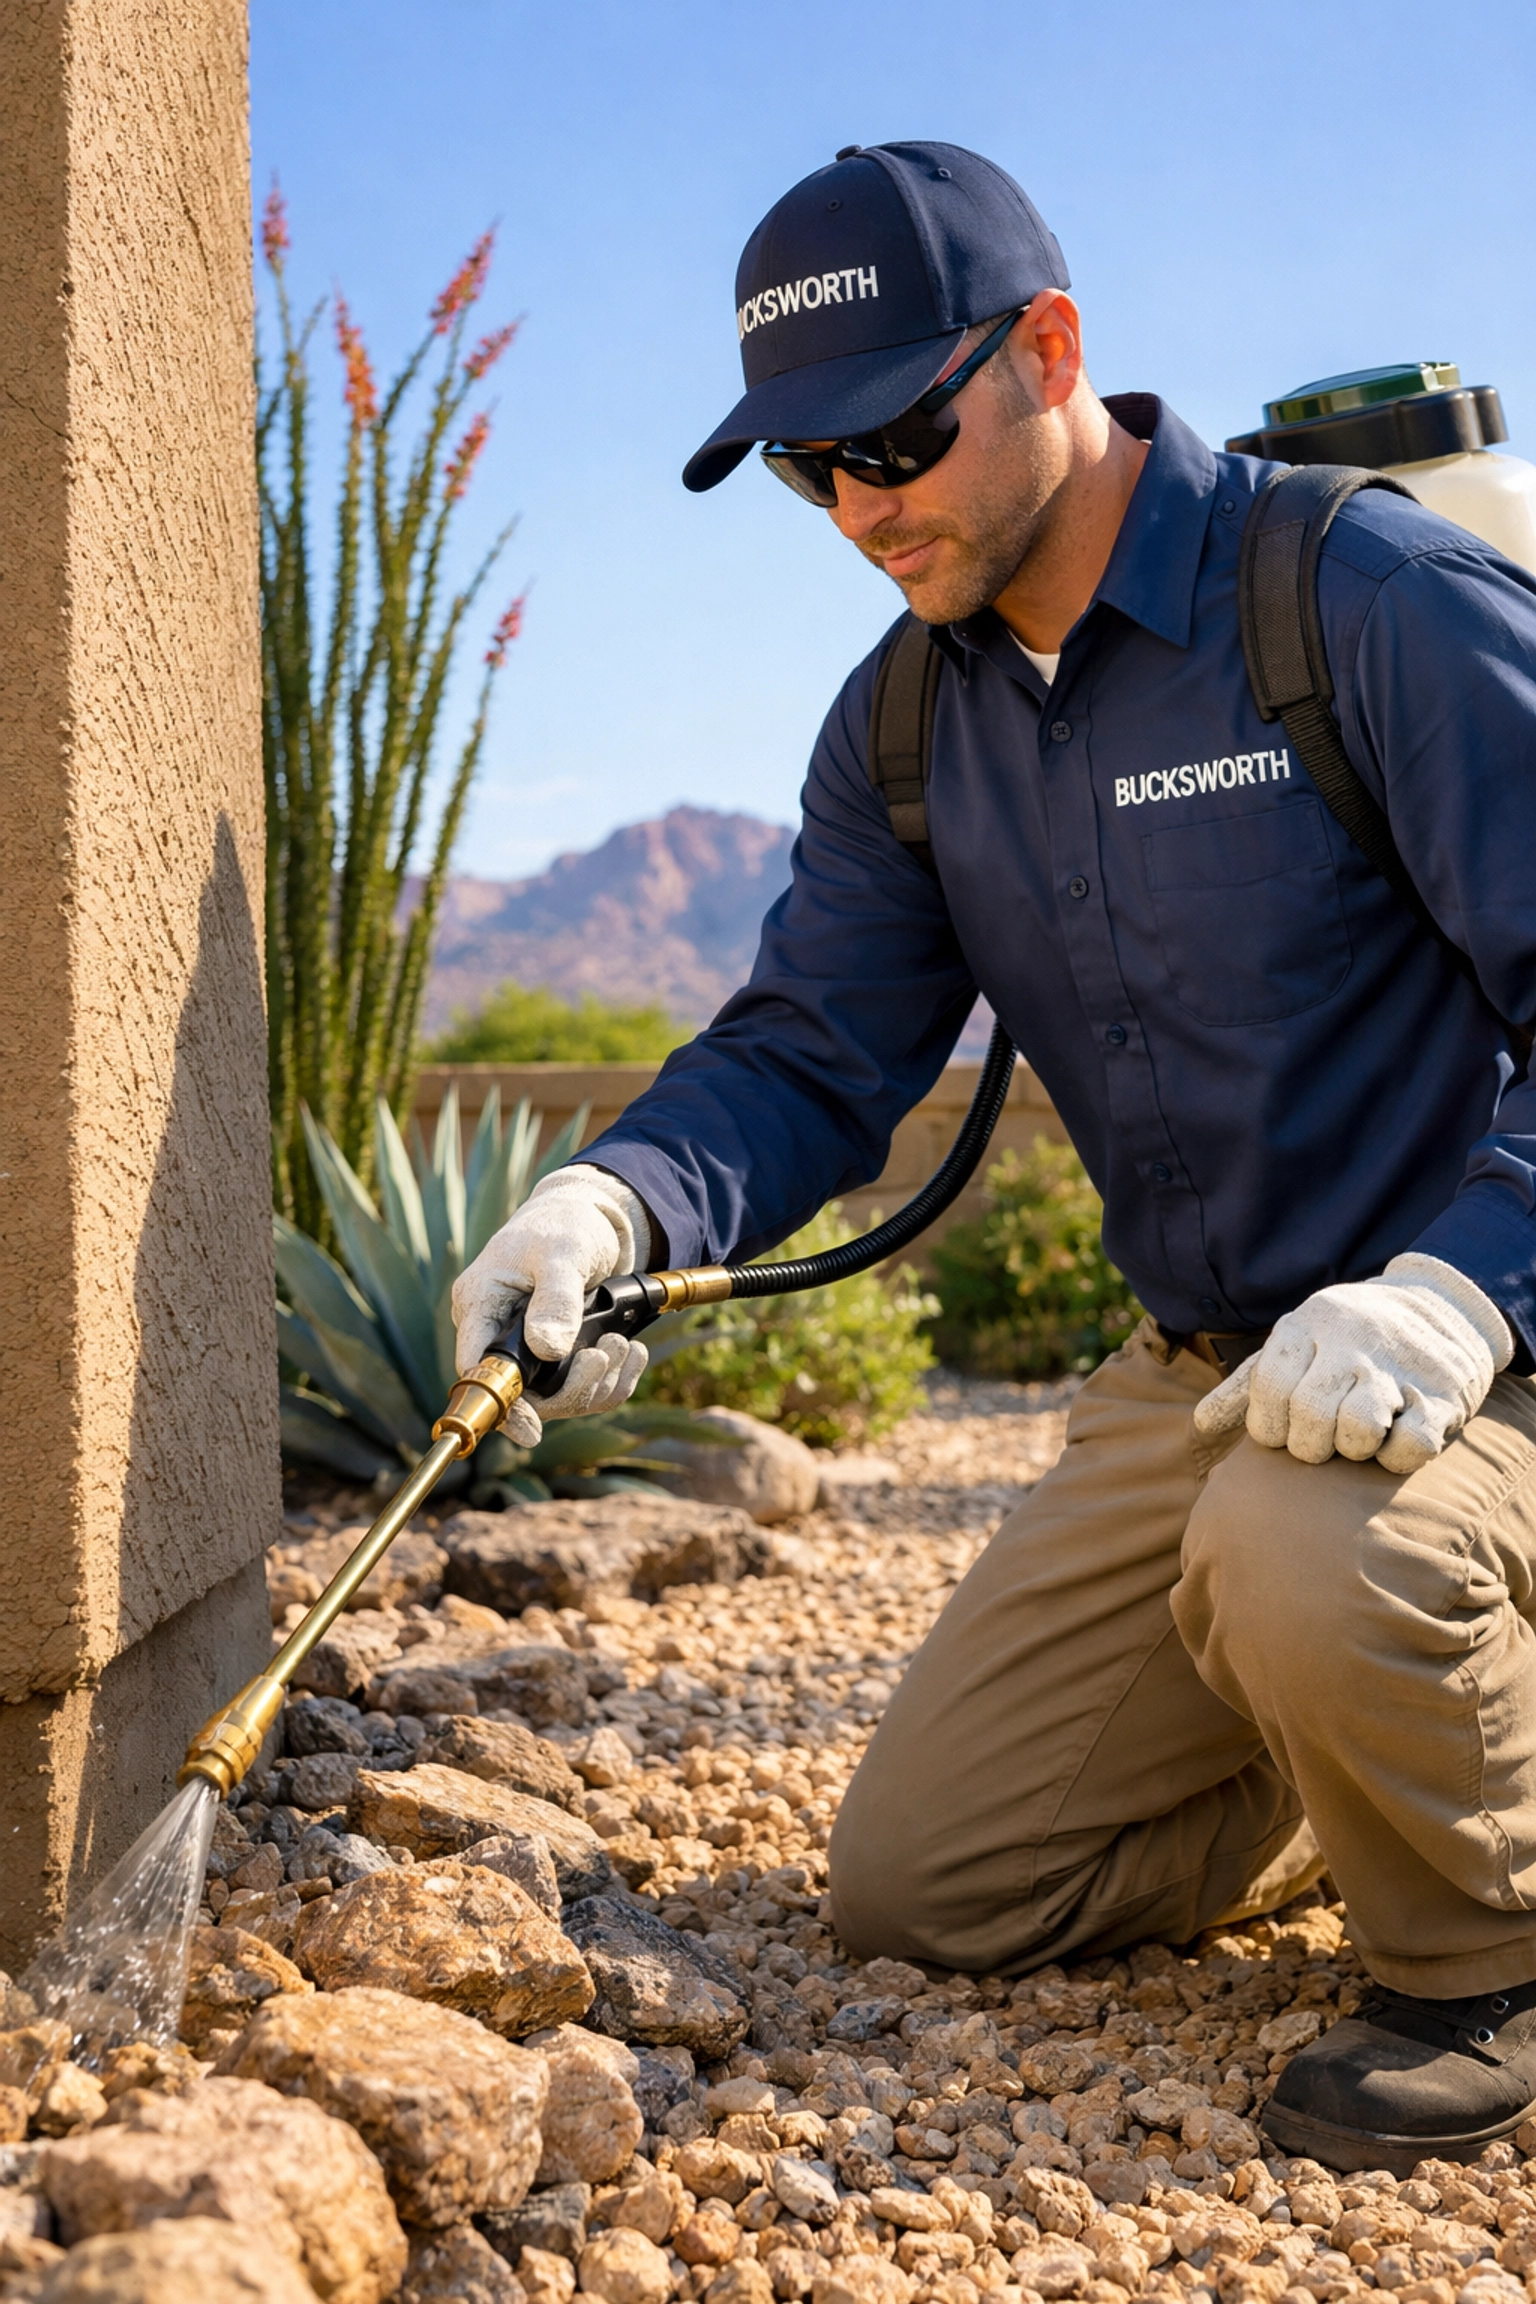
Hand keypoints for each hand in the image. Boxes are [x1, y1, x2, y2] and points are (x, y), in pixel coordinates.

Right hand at [450, 1165, 653, 1446]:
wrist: (590, 1217)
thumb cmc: (565, 1225)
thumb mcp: (563, 1254)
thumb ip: (555, 1300)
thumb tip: (547, 1349)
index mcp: (480, 1304)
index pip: (477, 1369)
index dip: (502, 1406)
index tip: (531, 1429)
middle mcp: (497, 1332)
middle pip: (522, 1394)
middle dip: (571, 1387)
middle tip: (607, 1354)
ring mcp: (528, 1347)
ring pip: (557, 1396)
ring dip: (598, 1381)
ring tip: (625, 1344)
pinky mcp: (557, 1354)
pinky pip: (581, 1386)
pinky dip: (613, 1379)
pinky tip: (633, 1353)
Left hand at [1191, 1253, 1513, 1473]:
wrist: (1439, 1307)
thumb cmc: (1346, 1341)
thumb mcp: (1295, 1345)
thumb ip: (1248, 1385)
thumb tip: (1200, 1425)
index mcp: (1305, 1326)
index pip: (1268, 1389)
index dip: (1269, 1426)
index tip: (1281, 1432)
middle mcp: (1349, 1341)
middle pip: (1309, 1416)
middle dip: (1308, 1446)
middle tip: (1320, 1442)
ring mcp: (1396, 1367)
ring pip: (1357, 1430)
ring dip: (1352, 1450)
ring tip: (1355, 1437)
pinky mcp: (1441, 1395)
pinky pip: (1410, 1446)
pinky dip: (1397, 1456)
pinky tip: (1393, 1440)